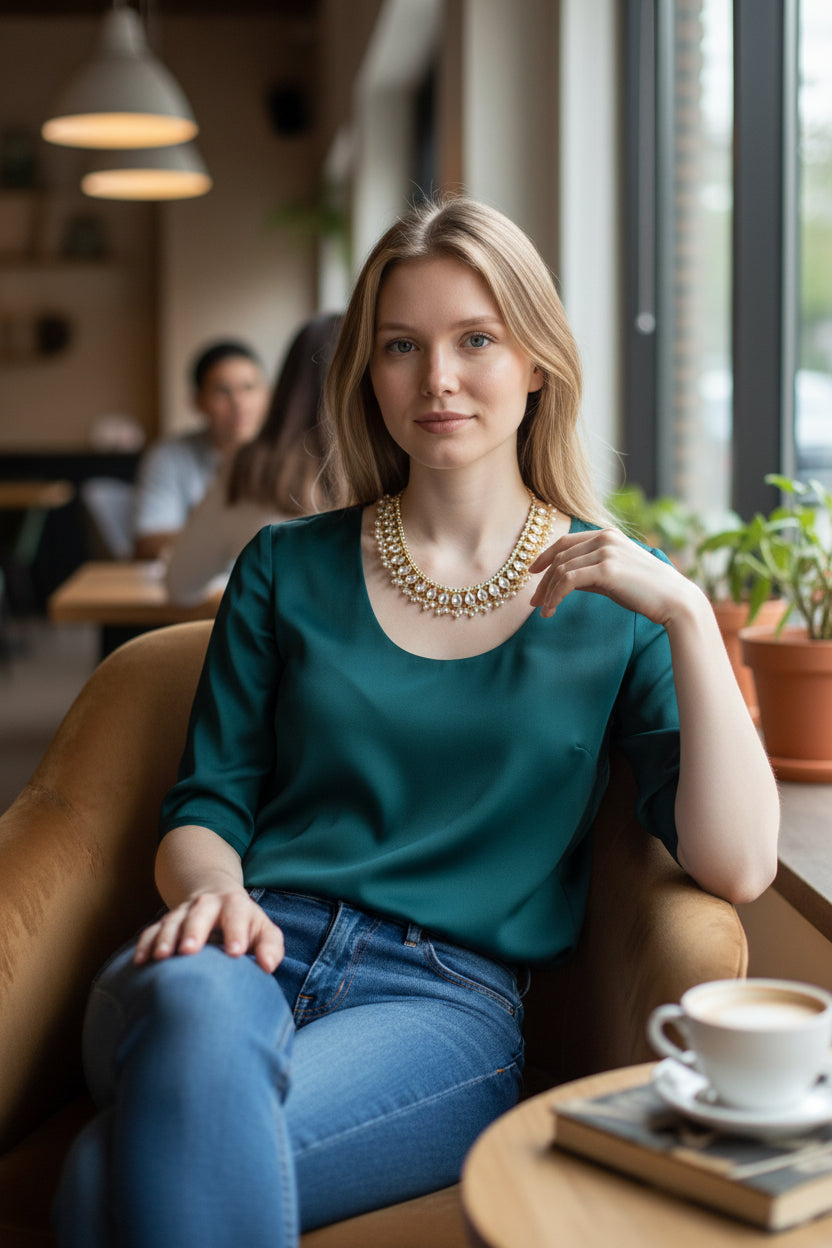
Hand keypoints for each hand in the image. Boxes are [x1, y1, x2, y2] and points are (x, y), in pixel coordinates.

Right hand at [133, 888, 284, 972]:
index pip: (236, 914)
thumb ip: (270, 947)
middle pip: (200, 913)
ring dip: (166, 937)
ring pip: (173, 920)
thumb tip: (268, 966)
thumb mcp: (263, 930)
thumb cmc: (245, 924)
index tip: (235, 952)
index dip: (236, 931)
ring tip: (162, 957)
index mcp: (234, 905)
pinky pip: (151, 931)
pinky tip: (140, 962)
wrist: (216, 898)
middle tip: (190, 950)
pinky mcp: (165, 923)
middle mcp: (207, 904)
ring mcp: (183, 912)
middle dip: (194, 930)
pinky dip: (145, 944)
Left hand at [529, 528, 698, 625]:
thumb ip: (589, 573)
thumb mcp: (613, 576)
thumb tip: (563, 580)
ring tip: (543, 611)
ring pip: (561, 569)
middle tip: (534, 601)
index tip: (532, 572)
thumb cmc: (646, 591)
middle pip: (560, 556)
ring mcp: (605, 551)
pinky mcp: (606, 569)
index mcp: (608, 535)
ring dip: (548, 592)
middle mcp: (605, 538)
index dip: (545, 556)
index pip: (566, 541)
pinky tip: (552, 609)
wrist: (674, 600)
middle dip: (543, 580)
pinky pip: (568, 581)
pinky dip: (555, 596)